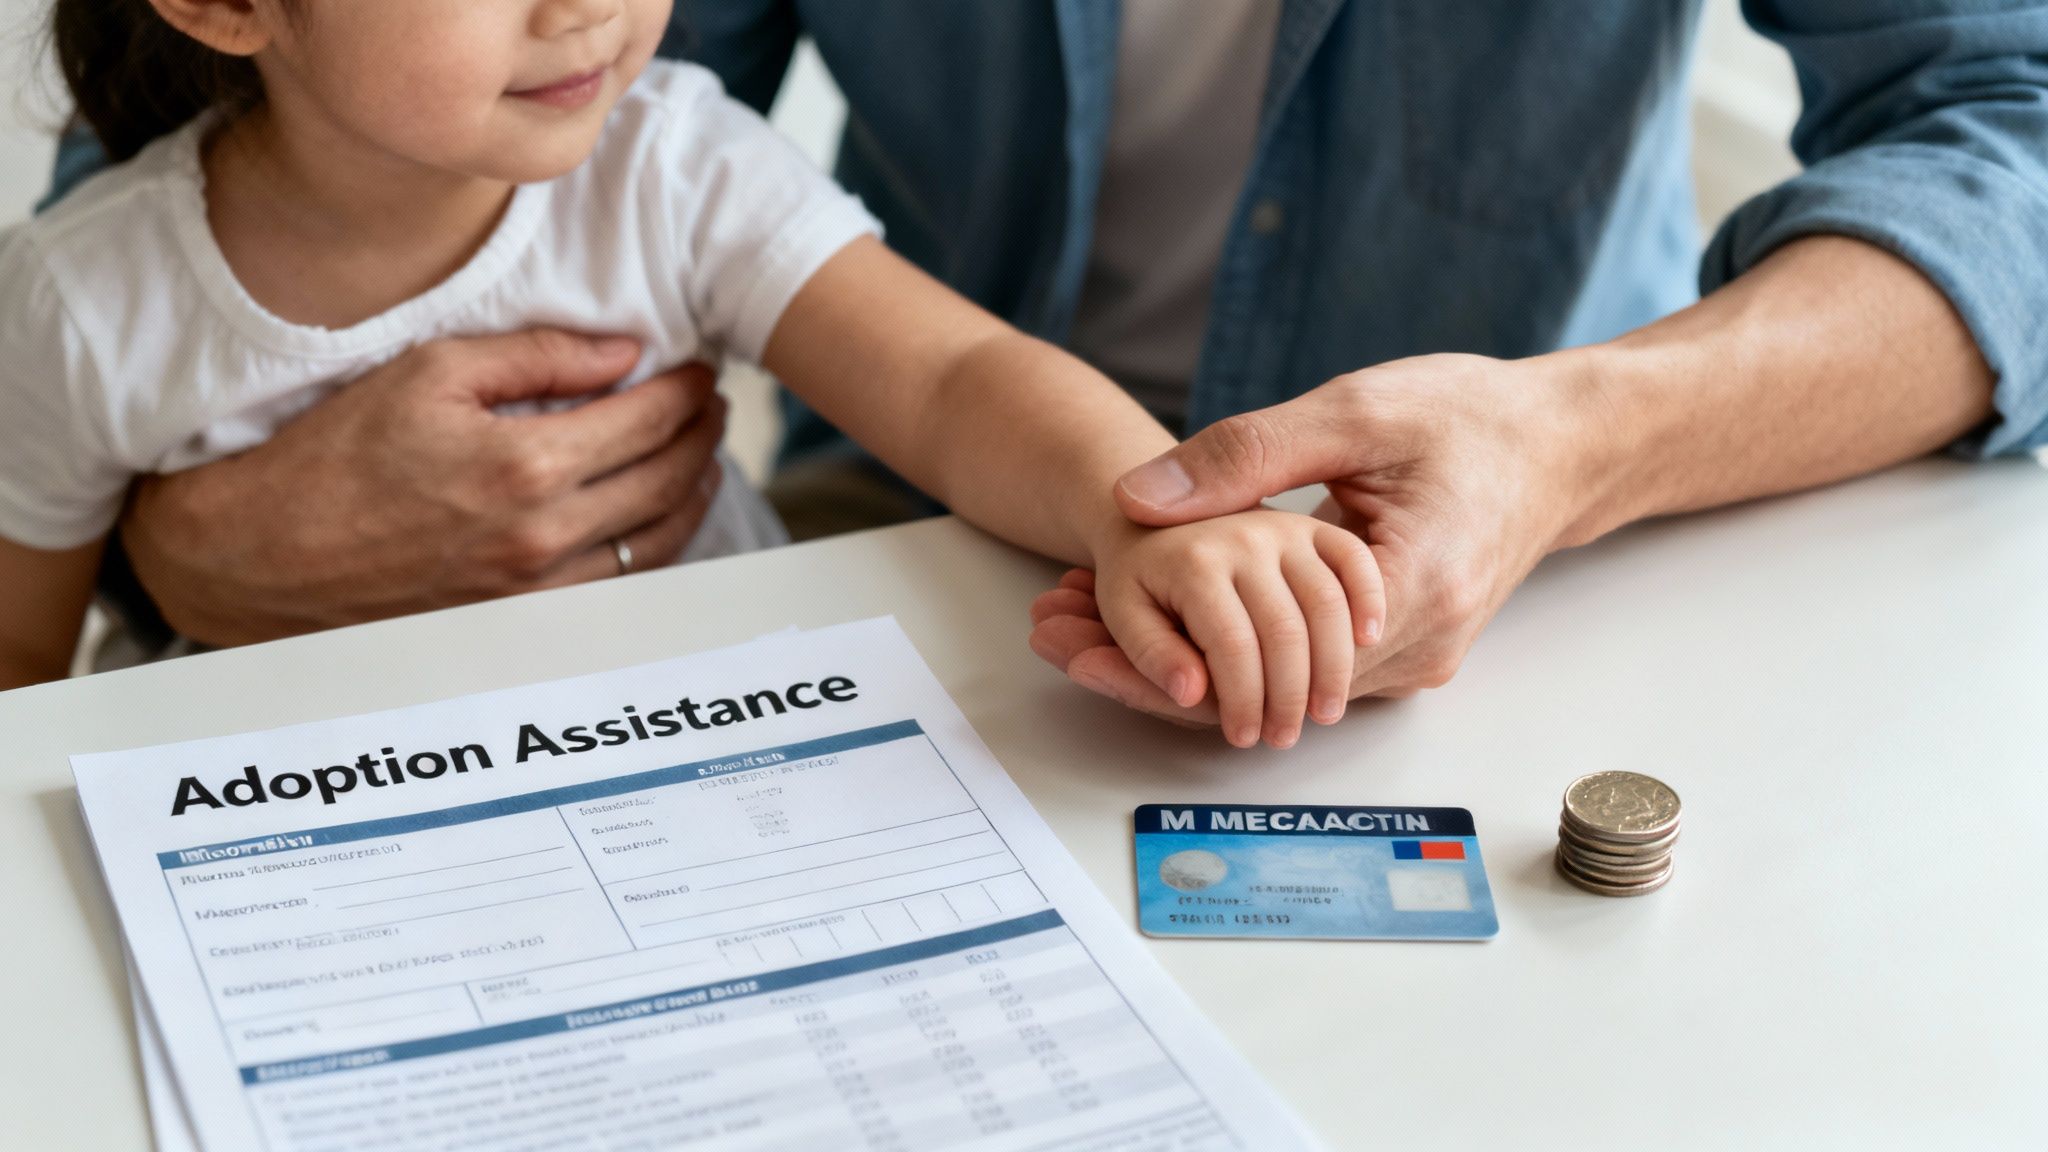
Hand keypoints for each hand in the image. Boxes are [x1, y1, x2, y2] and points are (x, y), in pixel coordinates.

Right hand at [121, 330, 728, 645]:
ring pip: (659, 542)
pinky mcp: (524, 621)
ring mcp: (538, 588)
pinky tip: (658, 516)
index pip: (649, 421)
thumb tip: (624, 352)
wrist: (269, 554)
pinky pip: (621, 586)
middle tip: (712, 405)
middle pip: (669, 482)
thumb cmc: (338, 454)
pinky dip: (657, 546)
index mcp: (526, 465)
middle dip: (704, 436)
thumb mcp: (431, 374)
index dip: (687, 391)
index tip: (699, 369)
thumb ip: (538, 358)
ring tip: (701, 456)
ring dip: (694, 494)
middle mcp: (544, 536)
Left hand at [1032, 353, 1605, 722]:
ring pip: (1273, 693)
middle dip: (1148, 668)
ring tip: (1080, 623)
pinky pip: (1301, 675)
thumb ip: (1246, 454)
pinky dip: (1231, 652)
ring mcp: (1413, 663)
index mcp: (1412, 588)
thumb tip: (1136, 497)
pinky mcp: (1402, 654)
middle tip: (1050, 627)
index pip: (1259, 666)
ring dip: (1183, 664)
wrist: (1562, 444)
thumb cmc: (1468, 417)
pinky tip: (1162, 618)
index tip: (1074, 632)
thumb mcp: (1355, 410)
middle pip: (1256, 694)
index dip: (1157, 658)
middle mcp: (1418, 649)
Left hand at [1086, 509, 1382, 748]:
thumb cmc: (1140, 578)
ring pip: (1328, 603)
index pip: (1232, 645)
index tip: (1241, 735)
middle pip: (1286, 631)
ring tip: (1322, 712)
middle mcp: (1246, 536)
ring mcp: (1286, 528)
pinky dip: (1369, 602)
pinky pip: (1354, 562)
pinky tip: (1366, 644)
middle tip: (1283, 737)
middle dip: (1289, 696)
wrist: (1159, 520)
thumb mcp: (1123, 615)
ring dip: (1334, 668)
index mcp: (1194, 560)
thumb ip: (1150, 654)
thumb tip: (1190, 692)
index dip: (1242, 700)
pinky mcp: (1313, 527)